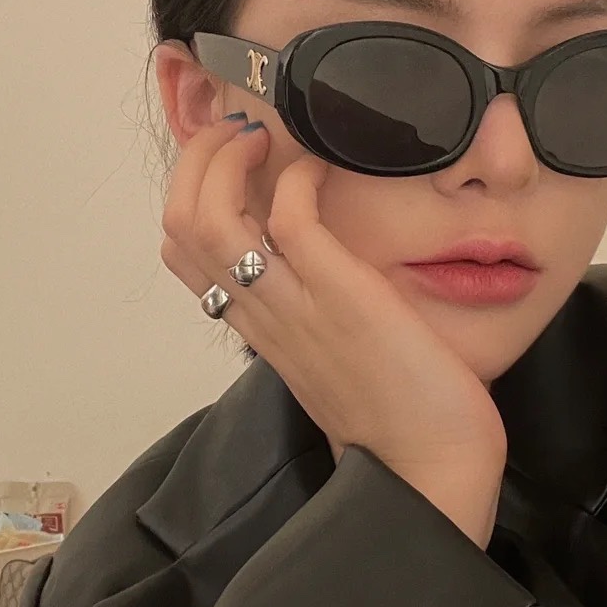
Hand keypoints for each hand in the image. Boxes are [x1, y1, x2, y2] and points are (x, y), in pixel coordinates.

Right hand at [159, 115, 508, 479]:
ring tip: (265, 135)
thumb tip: (334, 272)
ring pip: (209, 219)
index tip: (233, 158)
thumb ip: (320, 316)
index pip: (182, 251)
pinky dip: (296, 177)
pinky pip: (289, 220)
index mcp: (259, 327)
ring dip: (227, 158)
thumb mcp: (339, 357)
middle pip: (178, 224)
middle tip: (242, 130)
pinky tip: (321, 169)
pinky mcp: (340, 296)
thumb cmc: (399, 420)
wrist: (429, 475)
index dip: (192, 190)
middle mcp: (261, 314)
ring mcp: (294, 305)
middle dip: (197, 159)